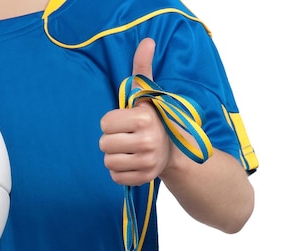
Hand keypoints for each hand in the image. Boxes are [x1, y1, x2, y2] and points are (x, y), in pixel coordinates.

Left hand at [99, 38, 171, 185]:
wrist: (177, 151)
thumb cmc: (155, 120)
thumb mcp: (148, 95)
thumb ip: (142, 70)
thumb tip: (146, 41)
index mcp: (144, 118)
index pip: (105, 123)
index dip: (111, 123)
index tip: (125, 122)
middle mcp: (147, 141)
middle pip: (103, 144)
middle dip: (111, 140)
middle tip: (126, 138)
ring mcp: (147, 162)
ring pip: (108, 162)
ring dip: (114, 156)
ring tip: (128, 150)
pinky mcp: (144, 178)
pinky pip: (115, 177)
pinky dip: (120, 172)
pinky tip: (131, 163)